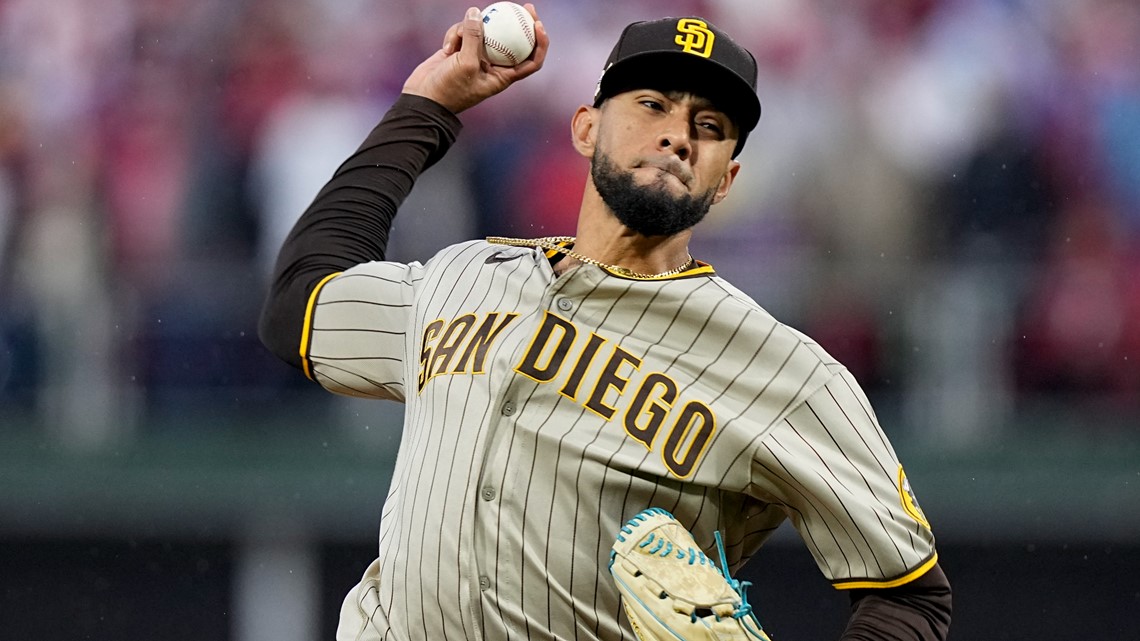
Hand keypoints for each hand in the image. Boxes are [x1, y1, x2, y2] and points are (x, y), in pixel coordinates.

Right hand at [403, 4, 547, 113]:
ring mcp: (476, 56)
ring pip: (483, 31)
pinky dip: (454, 35)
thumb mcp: (465, 64)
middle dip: (519, 23)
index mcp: (503, 76)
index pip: (532, 60)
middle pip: (513, 40)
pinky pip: (463, 32)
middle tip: (523, 6)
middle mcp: (493, 66)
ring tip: (454, 43)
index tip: (538, 25)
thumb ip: (474, 37)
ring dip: (468, 30)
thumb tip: (477, 12)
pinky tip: (445, 47)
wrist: (423, 101)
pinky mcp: (459, 50)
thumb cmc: (449, 90)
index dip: (540, 43)